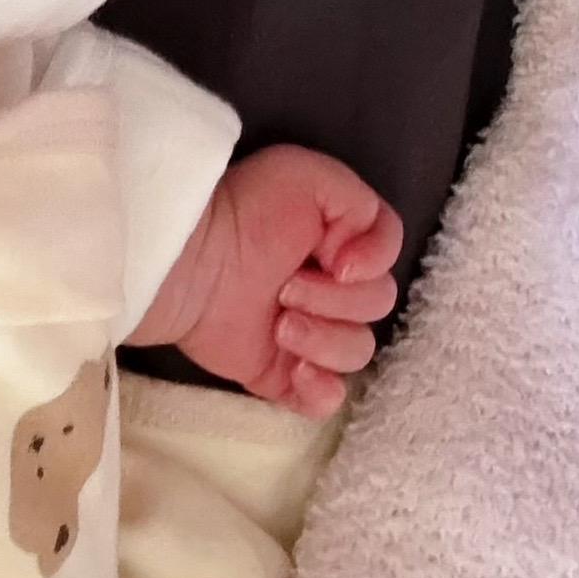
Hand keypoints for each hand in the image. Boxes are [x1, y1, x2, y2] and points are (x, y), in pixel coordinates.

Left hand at [138, 146, 403, 414]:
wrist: (191, 262)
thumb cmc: (247, 210)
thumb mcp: (312, 176)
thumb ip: (365, 211)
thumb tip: (362, 273)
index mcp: (338, 245)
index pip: (387, 263)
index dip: (371, 264)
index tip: (335, 262)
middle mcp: (329, 289)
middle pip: (376, 308)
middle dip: (334, 300)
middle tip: (285, 288)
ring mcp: (307, 335)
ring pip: (357, 353)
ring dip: (322, 340)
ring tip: (279, 325)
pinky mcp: (282, 374)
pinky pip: (328, 400)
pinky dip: (321, 391)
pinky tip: (297, 370)